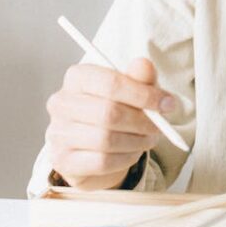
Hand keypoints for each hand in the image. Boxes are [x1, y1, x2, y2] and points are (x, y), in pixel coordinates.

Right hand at [44, 57, 175, 189]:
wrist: (92, 146)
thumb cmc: (114, 110)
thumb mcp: (131, 90)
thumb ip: (140, 77)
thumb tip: (145, 65)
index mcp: (77, 77)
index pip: (111, 83)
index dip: (143, 95)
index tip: (167, 103)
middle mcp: (61, 103)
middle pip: (109, 113)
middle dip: (142, 122)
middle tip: (159, 127)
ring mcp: (58, 133)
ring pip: (106, 140)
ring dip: (136, 141)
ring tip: (148, 139)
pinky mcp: (63, 160)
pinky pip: (102, 162)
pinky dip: (126, 158)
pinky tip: (133, 152)